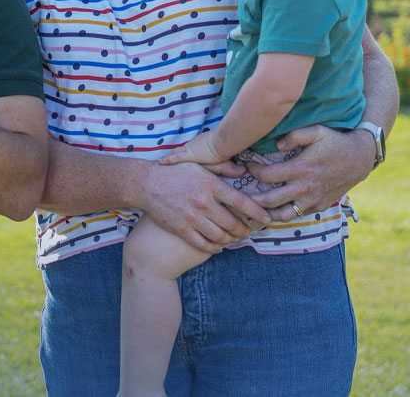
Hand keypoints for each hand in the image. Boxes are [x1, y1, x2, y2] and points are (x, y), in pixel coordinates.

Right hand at [138, 160, 269, 253]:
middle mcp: (203, 203)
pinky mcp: (180, 229)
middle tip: (249, 231)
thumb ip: (222, 167)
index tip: (266, 219)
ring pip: (221, 237)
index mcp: (211, 185)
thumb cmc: (173, 172)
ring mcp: (191, 218)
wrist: (144, 184)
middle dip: (245, 230)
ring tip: (234, 237)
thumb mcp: (198, 163)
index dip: (258, 213)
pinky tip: (219, 244)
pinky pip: (203, 244)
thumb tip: (243, 170)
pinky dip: (215, 247)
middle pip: (233, 224)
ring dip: (231, 240)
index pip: (242, 202)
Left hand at [157, 130, 221, 165]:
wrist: (224, 142)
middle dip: (173, 152)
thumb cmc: (225, 144)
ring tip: (160, 161)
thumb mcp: (223, 148)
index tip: (178, 152)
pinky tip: (160, 162)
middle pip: (180, 149)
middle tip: (165, 156)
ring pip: (176, 152)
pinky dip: (168, 160)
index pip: (190, 147)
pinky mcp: (189, 155)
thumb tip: (237, 162)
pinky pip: (176, 157)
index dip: (183, 150)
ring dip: (168, 155)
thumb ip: (225, 155)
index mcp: (200, 143)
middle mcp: (194, 145)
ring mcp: (191, 149)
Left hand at [246, 125, 374, 217]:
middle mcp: (305, 188)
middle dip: (250, 198)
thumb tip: (275, 144)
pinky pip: (297, 215)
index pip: (266, 176)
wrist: (360, 158)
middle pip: (269, 201)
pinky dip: (282, 214)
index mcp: (301, 169)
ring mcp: (313, 200)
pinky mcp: (319, 206)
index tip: (246, 164)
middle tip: (238, 193)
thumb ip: (295, 135)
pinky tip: (271, 209)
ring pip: (283, 215)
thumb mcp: (317, 131)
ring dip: (265, 213)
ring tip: (251, 208)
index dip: (251, 170)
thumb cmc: (335, 142)